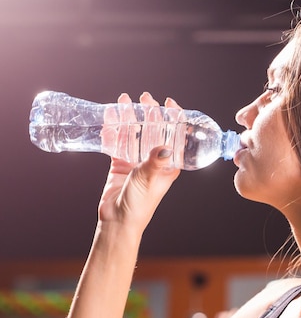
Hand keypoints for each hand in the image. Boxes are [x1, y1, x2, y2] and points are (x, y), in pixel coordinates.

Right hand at [98, 92, 180, 232]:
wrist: (118, 220)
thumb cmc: (140, 204)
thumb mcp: (149, 180)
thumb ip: (155, 162)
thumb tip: (164, 147)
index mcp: (168, 165)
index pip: (174, 136)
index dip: (174, 118)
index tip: (169, 102)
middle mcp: (153, 161)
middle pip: (152, 130)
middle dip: (149, 113)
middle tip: (145, 97)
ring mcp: (136, 161)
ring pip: (133, 133)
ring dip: (129, 117)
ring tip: (124, 100)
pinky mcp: (119, 164)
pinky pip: (116, 142)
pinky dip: (113, 130)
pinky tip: (109, 117)